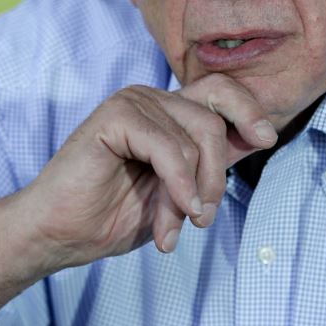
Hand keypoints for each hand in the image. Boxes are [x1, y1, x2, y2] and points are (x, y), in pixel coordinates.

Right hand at [13, 73, 276, 274]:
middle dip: (217, 173)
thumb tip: (261, 136)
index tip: (267, 139)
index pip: (221, 91)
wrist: (58, 235)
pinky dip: (178, 185)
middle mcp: (152, 99)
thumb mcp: (179, 191)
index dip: (249, 110)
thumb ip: (211, 162)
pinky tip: (175, 215)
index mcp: (168, 112)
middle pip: (215, 116)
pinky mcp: (115, 115)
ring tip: (176, 227)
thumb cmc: (112, 215)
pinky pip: (168, 147)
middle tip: (203, 217)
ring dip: (192, 193)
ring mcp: (133, 102)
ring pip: (196, 137)